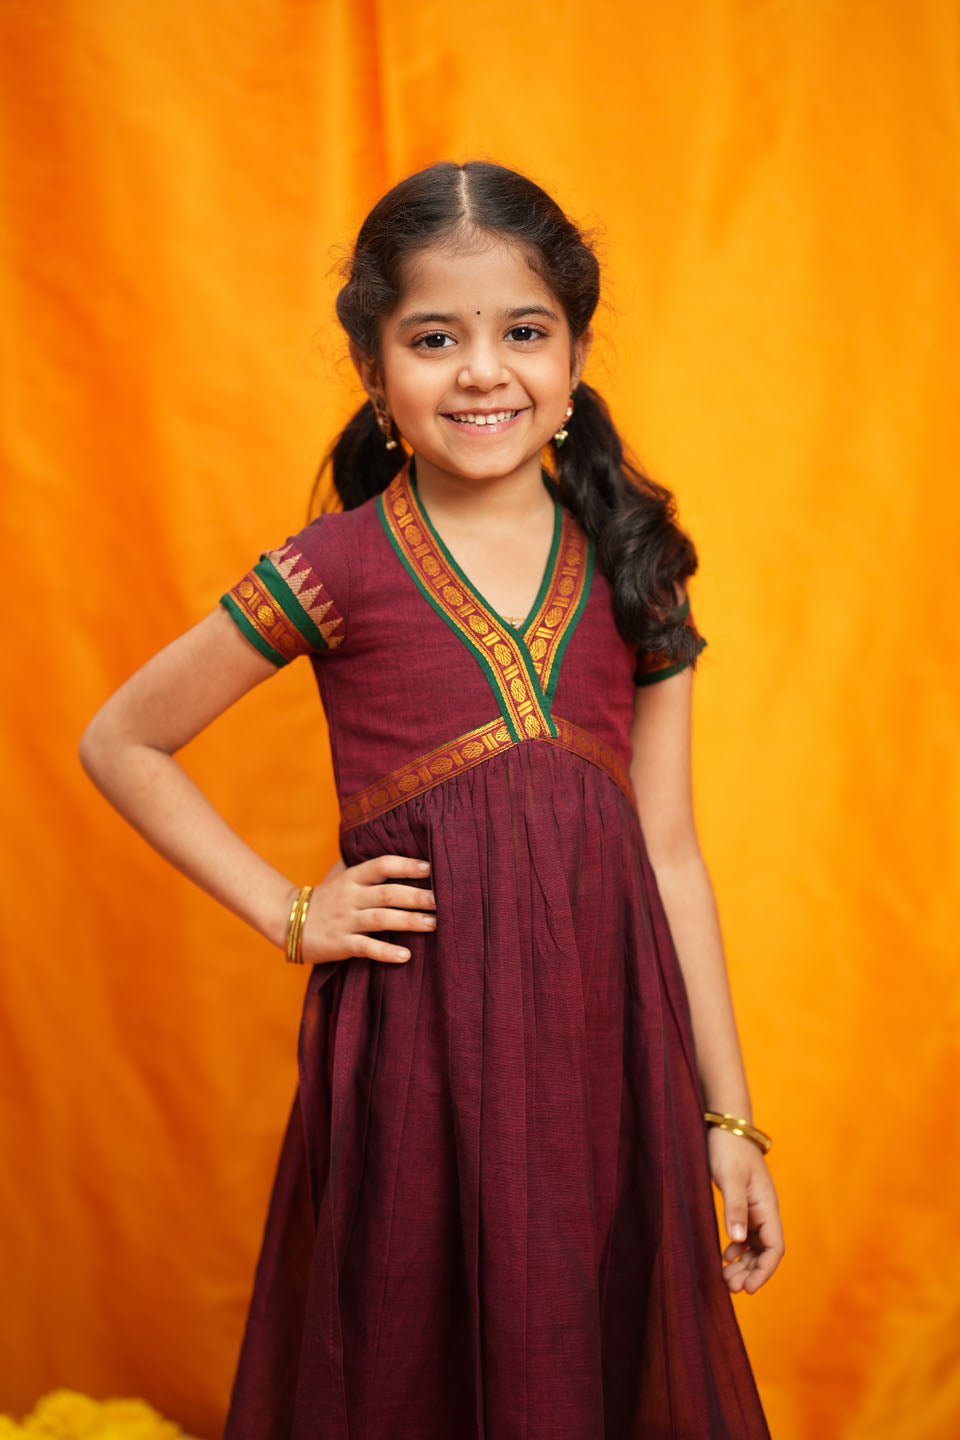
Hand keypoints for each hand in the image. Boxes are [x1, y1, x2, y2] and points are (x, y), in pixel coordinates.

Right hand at [298, 853, 435, 965]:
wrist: (286, 921)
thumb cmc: (322, 897)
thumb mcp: (338, 876)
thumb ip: (361, 865)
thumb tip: (391, 850)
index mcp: (352, 878)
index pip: (382, 865)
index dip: (406, 865)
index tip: (431, 868)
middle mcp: (350, 897)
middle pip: (388, 893)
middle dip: (417, 896)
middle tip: (443, 900)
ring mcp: (345, 921)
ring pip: (382, 919)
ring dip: (410, 921)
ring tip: (434, 924)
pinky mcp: (340, 944)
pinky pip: (366, 947)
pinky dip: (386, 952)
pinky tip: (406, 955)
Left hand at [707, 1126, 784, 1293]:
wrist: (726, 1127)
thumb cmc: (728, 1149)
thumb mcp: (729, 1177)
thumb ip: (734, 1207)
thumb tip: (738, 1239)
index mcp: (768, 1206)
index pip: (775, 1248)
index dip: (764, 1271)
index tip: (748, 1288)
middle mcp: (765, 1211)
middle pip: (766, 1252)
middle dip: (751, 1272)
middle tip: (729, 1287)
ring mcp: (756, 1209)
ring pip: (756, 1246)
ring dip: (744, 1264)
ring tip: (725, 1279)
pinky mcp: (744, 1205)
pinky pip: (746, 1236)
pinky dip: (738, 1249)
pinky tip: (725, 1256)